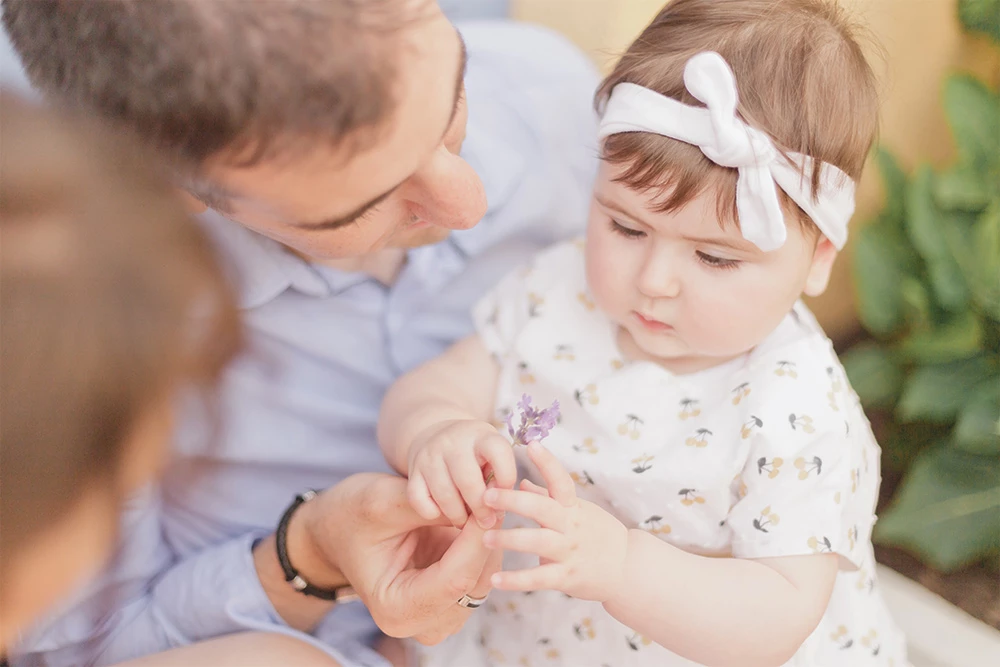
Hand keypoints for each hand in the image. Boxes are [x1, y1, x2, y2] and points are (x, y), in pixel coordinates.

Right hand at [296, 473, 501, 643]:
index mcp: (396, 609)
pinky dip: (484, 540)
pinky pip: (481, 569)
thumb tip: (482, 504)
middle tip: (496, 491)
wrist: (337, 527)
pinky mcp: (451, 598)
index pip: (456, 580)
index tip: (491, 499)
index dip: (478, 539)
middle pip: (474, 582)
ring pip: (484, 576)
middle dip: (488, 536)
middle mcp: (420, 623)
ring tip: (491, 495)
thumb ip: (431, 507)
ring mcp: (439, 613)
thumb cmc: (350, 516)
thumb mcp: (383, 503)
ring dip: (490, 537)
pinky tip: (483, 509)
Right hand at [407, 418, 516, 528]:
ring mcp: (430, 456)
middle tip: (487, 521)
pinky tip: (443, 513)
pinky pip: (419, 501)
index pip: (498, 452)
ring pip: (444, 495)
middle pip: (468, 481)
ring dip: (458, 516)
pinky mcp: (413, 471)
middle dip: (481, 509)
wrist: (438, 435)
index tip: (506, 492)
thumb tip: (496, 511)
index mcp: (481, 435)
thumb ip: (500, 478)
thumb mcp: (493, 455)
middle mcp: (453, 442)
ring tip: (467, 522)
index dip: (506, 477)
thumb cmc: (476, 454)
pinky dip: (432, 513)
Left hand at [481, 442, 627, 602]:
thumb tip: (522, 482)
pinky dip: (516, 580)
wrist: (628, 569)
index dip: (548, 462)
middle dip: (513, 501)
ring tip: (486, 538)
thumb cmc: (598, 535)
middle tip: (486, 495)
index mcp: (573, 507)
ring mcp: (570, 551)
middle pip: (542, 509)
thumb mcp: (578, 512)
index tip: (531, 444)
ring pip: (537, 542)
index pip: (561, 480)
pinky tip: (495, 580)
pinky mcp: (567, 577)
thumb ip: (548, 499)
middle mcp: (571, 526)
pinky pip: (539, 578)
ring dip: (509, 539)